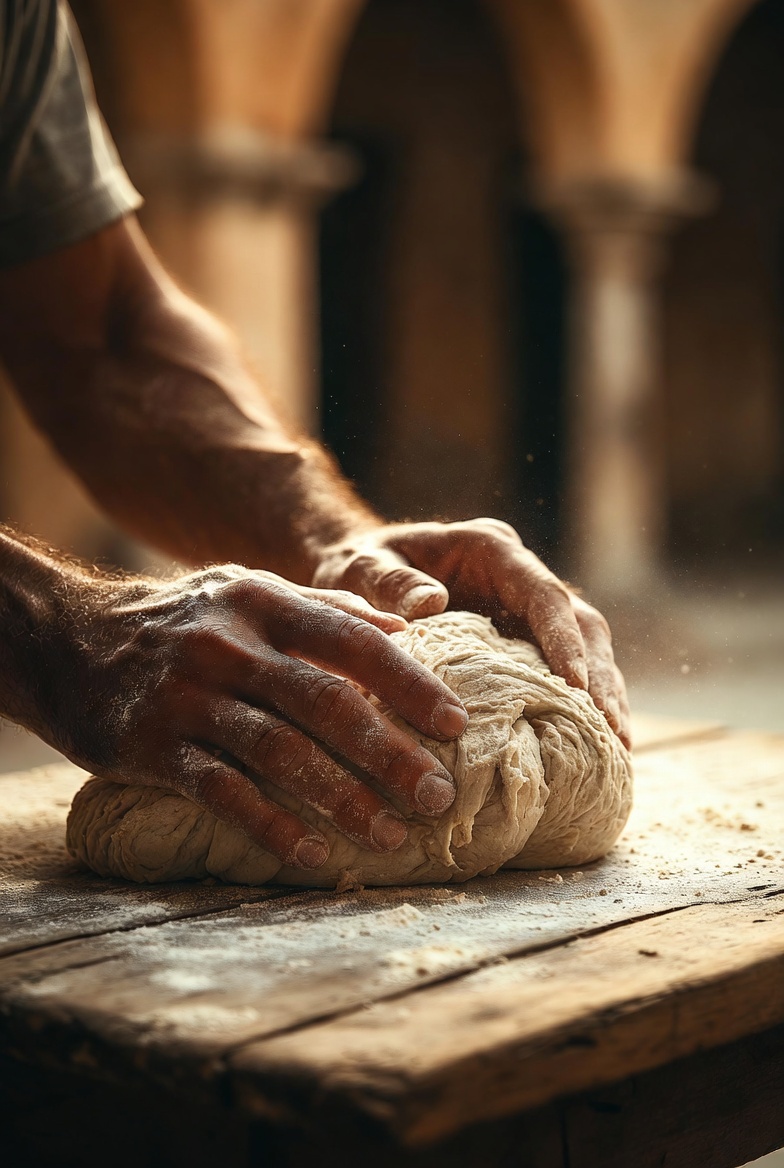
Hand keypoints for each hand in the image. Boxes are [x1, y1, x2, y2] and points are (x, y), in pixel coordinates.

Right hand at [49, 566, 468, 868]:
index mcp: (262, 601)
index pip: (352, 639)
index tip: (455, 723)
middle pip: (325, 702)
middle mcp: (228, 645)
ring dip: (342, 799)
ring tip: (390, 835)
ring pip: (279, 753)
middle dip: (388, 753)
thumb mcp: (247, 591)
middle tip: (436, 796)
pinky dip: (272, 825)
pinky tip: (313, 854)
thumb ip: (325, 608)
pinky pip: (223, 792)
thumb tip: (404, 628)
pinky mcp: (153, 747)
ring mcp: (188, 697)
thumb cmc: (183, 618)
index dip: (409, 683)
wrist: (70, 638)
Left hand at [312, 519, 630, 747]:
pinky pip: (562, 672)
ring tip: (617, 748)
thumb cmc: (359, 564)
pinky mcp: (523, 640)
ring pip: (585, 648)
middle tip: (614, 731)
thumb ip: (390, 583)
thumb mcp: (361, 566)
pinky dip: (580, 705)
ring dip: (603, 695)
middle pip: (581, 622)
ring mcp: (525, 609)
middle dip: (600, 676)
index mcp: (490, 548)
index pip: (542, 594)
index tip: (574, 684)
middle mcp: (519, 575)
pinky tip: (590, 746)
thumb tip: (431, 605)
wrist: (359, 568)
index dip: (563, 639)